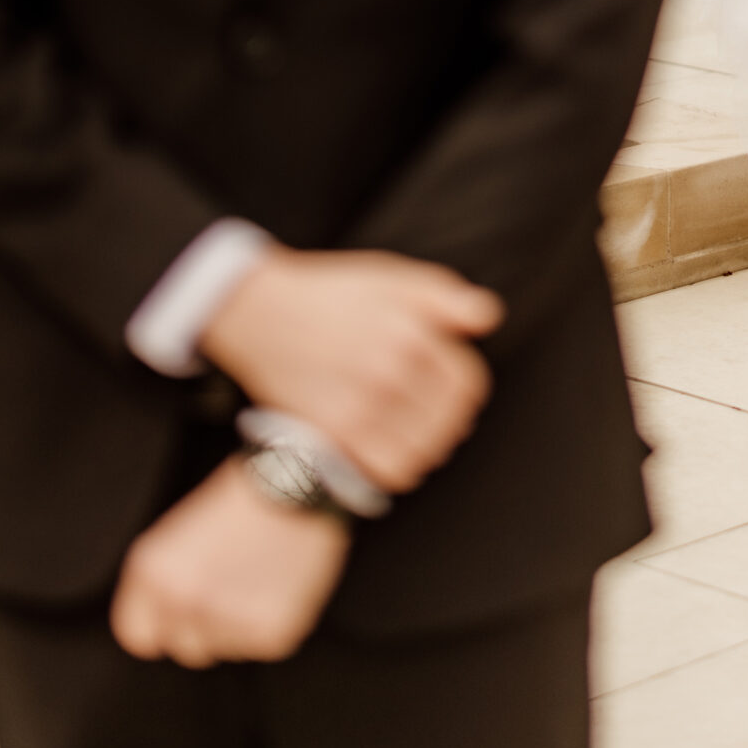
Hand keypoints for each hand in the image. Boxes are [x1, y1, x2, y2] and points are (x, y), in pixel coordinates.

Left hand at [111, 454, 349, 666]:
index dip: (163, 625)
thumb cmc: (246, 493)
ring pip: (229, 647)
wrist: (301, 476)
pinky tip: (283, 582)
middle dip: (208, 626)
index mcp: (152, 573)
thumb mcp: (182, 531)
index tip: (182, 614)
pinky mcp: (269, 633)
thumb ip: (169, 579)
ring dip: (242, 624)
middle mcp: (182, 602)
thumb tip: (169, 618)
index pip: (139, 635)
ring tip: (262, 575)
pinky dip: (276, 621)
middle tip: (233, 587)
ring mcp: (226, 620)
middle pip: (187, 648)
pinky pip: (266, 644)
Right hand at [201, 247, 501, 493]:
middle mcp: (390, 371)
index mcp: (411, 333)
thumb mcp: (391, 277)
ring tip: (412, 434)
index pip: (467, 384)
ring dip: (426, 447)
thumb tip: (488, 317)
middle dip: (448, 420)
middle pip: (450, 421)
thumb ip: (446, 295)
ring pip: (424, 451)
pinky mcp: (332, 432)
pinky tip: (388, 450)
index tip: (450, 390)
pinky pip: (389, 470)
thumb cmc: (331, 293)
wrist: (260, 313)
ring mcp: (361, 405)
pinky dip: (398, 467)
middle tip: (431, 415)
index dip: (465, 390)